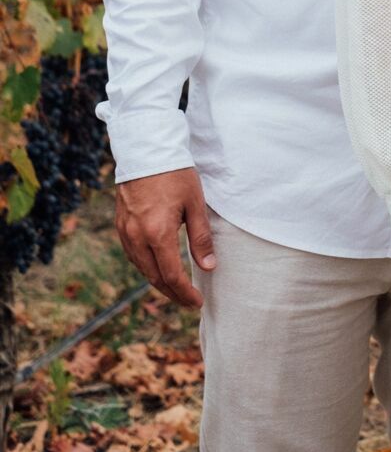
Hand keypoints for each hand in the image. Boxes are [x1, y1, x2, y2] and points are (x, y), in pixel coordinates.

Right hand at [115, 166, 215, 308]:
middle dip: (173, 293)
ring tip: (176, 288)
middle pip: (154, 277)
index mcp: (158, 233)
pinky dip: (147, 267)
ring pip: (142, 268)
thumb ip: (200, 238)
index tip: (197, 302)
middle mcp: (137, 237)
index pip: (172, 275)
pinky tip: (158, 267)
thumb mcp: (195, 204)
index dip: (185, 293)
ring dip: (159, 282)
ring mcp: (125, 232)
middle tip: (189, 301)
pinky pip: (133, 255)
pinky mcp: (120, 225)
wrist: (146, 150)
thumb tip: (208, 267)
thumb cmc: (175, 174)